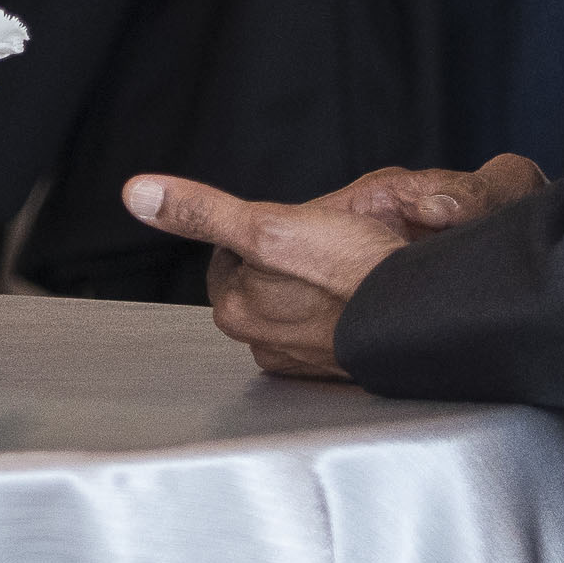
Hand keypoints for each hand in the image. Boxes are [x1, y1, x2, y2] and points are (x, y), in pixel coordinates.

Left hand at [122, 156, 543, 379]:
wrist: (428, 321)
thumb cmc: (356, 273)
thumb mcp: (272, 225)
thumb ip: (201, 211)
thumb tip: (135, 194)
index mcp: (236, 305)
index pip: (228, 253)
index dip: (258, 229)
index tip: (290, 222)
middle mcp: (261, 339)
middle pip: (258, 278)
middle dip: (283, 254)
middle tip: (324, 238)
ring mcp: (298, 356)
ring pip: (290, 300)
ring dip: (311, 278)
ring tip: (347, 265)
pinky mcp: (334, 368)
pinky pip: (322, 325)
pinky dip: (336, 307)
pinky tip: (360, 295)